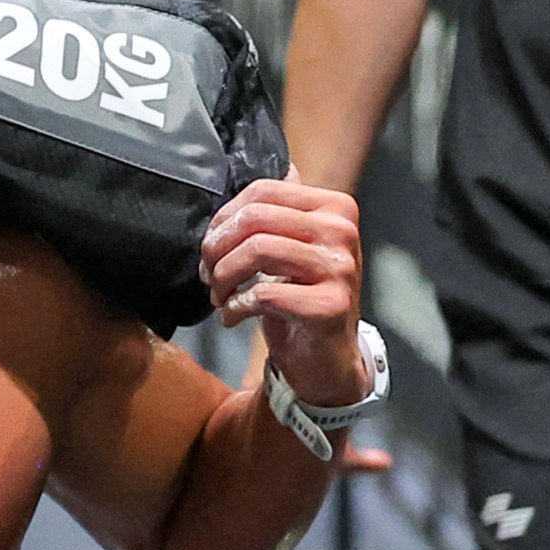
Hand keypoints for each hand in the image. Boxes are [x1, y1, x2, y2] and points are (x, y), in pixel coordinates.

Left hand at [202, 178, 368, 403]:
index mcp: (334, 207)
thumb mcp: (291, 248)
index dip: (224, 218)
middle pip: (255, 218)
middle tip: (208, 275)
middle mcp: (341, 231)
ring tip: (219, 296)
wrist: (328, 358)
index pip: (263, 191)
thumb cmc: (300, 298)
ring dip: (223, 277)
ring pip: (257, 249)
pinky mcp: (329, 305)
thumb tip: (224, 207)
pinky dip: (236, 306)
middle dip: (217, 248)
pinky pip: (264, 294)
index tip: (212, 247)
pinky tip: (233, 316)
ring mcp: (339, 268)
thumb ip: (269, 219)